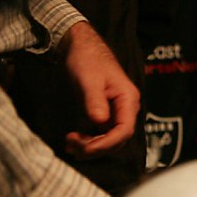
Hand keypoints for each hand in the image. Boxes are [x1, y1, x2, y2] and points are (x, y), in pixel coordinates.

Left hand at [58, 21, 139, 157]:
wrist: (81, 48)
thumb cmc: (87, 60)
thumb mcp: (89, 80)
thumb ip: (95, 101)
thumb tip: (99, 122)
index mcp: (128, 99)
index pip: (124, 130)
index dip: (107, 143)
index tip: (86, 148)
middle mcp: (125, 109)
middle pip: (118, 139)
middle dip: (96, 147)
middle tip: (71, 145)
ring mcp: (116, 112)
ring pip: (109, 139)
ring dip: (90, 146)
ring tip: (68, 144)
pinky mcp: (105, 114)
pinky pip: (100, 134)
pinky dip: (88, 141)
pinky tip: (72, 141)